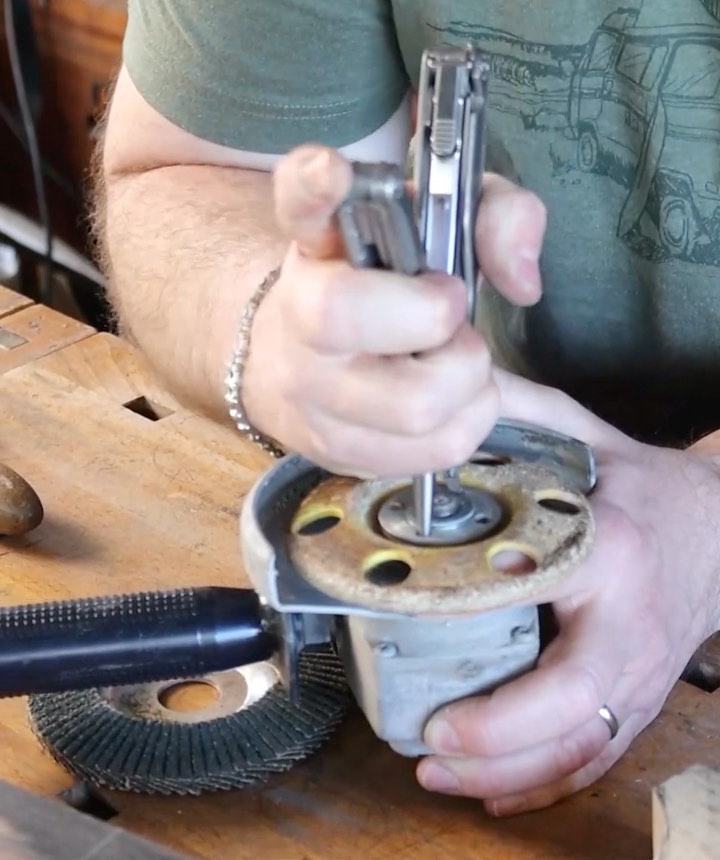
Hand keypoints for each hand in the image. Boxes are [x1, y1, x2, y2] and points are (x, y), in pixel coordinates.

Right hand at [243, 144, 544, 476]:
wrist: (299, 364)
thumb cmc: (384, 287)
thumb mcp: (439, 228)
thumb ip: (496, 221)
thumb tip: (524, 281)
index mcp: (318, 243)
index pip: (298, 198)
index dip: (315, 184)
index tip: (335, 171)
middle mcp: (296, 315)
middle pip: (349, 318)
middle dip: (437, 322)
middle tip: (447, 317)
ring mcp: (306, 393)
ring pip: (415, 406)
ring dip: (467, 384)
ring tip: (453, 364)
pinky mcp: (332, 452)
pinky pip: (431, 453)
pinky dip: (465, 425)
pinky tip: (451, 402)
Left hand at [416, 370, 719, 813]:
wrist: (715, 528)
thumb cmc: (641, 488)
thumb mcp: (582, 435)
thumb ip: (518, 411)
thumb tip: (448, 400)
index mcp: (605, 557)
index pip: (546, 617)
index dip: (492, 670)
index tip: (433, 691)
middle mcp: (627, 629)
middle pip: (568, 714)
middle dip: (495, 746)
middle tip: (426, 746)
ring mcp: (639, 673)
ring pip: (578, 750)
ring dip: (507, 776)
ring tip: (439, 774)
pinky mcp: (636, 696)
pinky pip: (594, 756)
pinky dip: (543, 783)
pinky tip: (494, 790)